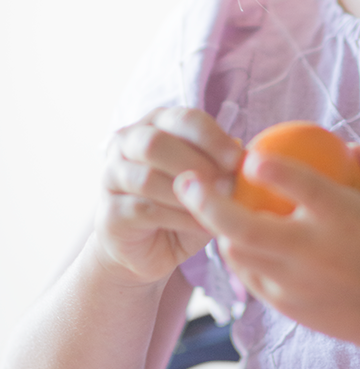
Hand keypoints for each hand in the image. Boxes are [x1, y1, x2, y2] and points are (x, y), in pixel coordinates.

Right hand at [94, 107, 242, 285]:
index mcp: (157, 123)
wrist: (147, 249)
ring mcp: (112, 176)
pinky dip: (179, 217)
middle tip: (227, 185)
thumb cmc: (183, 206)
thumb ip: (221, 164)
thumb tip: (242, 150)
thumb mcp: (208, 181)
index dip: (212, 137)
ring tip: (217, 206)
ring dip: (188, 193)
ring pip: (148, 177)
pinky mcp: (109, 212)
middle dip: (197, 163)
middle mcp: (127, 142)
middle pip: (156, 143)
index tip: (238, 160)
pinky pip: (145, 209)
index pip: (184, 119)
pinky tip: (202, 224)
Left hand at [175, 145, 359, 356]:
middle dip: (208, 203)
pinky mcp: (287, 305)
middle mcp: (315, 252)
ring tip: (200, 203)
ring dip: (216, 227)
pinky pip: (248, 276)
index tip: (248, 155)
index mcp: (344, 219)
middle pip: (247, 229)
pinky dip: (236, 253)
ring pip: (238, 255)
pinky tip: (229, 234)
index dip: (272, 171)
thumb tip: (347, 143)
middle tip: (187, 178)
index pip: (303, 189)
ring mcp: (296, 283)